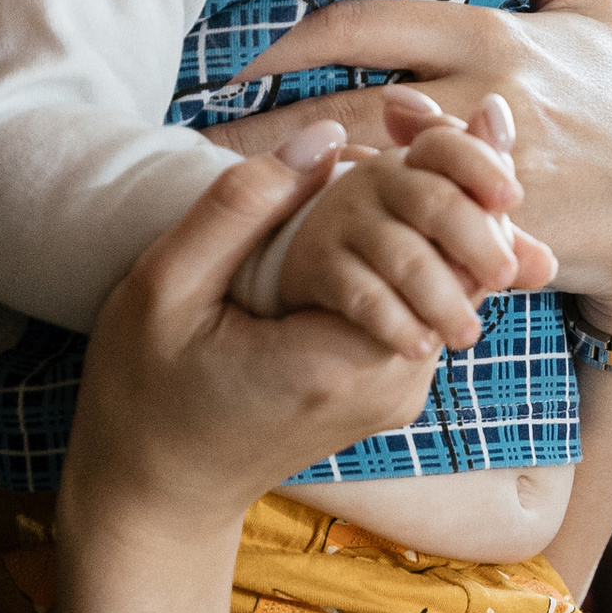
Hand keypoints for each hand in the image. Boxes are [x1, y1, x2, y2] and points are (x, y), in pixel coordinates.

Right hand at [63, 129, 443, 556]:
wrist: (157, 495)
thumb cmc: (145, 395)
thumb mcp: (165, 289)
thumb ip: (241, 209)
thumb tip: (327, 135)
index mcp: (341, 360)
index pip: (445, 253)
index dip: (445, 176)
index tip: (414, 120)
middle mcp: (392, 385)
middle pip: (466, 266)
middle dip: (453, 187)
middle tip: (425, 117)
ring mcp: (398, 394)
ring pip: (456, 284)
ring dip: (436, 217)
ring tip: (408, 148)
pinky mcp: (390, 390)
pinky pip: (428, 304)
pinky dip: (418, 251)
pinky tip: (383, 208)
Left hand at [248, 0, 611, 334]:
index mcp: (490, 35)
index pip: (362, 27)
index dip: (287, 43)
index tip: (233, 60)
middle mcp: (483, 98)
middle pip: (346, 109)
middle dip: (264, 126)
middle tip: (189, 139)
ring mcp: (487, 172)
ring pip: (369, 177)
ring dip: (293, 186)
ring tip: (223, 194)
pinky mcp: (495, 235)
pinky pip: (408, 237)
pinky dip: (351, 240)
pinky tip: (292, 246)